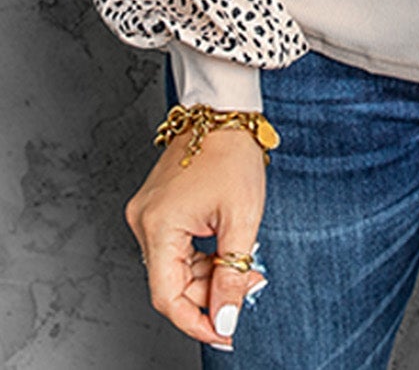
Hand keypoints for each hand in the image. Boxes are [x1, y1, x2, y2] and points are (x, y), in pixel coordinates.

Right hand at [124, 126, 268, 348]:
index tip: (224, 333)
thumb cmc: (233, 155)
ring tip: (244, 264)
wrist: (224, 112)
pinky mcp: (156, 209)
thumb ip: (232, 274)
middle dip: (210, 295)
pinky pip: (174, 249)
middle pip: (170, 284)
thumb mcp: (242, 219)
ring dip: (208, 276)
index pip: (167, 296)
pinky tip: (225, 250)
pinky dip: (200, 258)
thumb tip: (225, 320)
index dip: (196, 321)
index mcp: (158, 225)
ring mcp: (147, 214)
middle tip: (248, 287)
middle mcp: (143, 222)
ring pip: (173, 268)